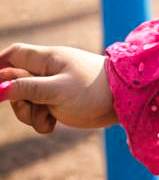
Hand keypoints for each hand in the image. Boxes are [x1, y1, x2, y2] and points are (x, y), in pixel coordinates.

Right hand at [0, 43, 117, 132]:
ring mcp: (55, 86)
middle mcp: (49, 70)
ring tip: (47, 119)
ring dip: (30, 114)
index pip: (14, 55)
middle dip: (16, 100)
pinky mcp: (61, 101)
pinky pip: (39, 111)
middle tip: (30, 109)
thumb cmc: (92, 90)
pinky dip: (41, 120)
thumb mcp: (55, 90)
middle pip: (15, 82)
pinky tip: (53, 125)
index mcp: (48, 59)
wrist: (124, 101)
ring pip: (26, 100)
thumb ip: (26, 88)